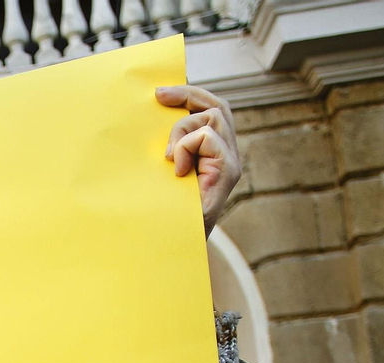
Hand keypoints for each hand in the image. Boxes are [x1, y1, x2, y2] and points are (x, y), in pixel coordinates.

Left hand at [156, 85, 241, 234]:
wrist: (176, 248)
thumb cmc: (167, 215)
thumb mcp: (164, 175)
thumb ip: (168, 153)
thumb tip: (151, 122)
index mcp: (216, 154)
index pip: (212, 111)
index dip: (190, 95)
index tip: (160, 94)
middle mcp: (229, 156)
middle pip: (218, 106)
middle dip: (188, 94)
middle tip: (159, 96)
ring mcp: (231, 164)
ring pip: (213, 117)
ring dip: (183, 130)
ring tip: (168, 157)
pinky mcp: (228, 172)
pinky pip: (207, 137)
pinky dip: (186, 147)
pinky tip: (176, 170)